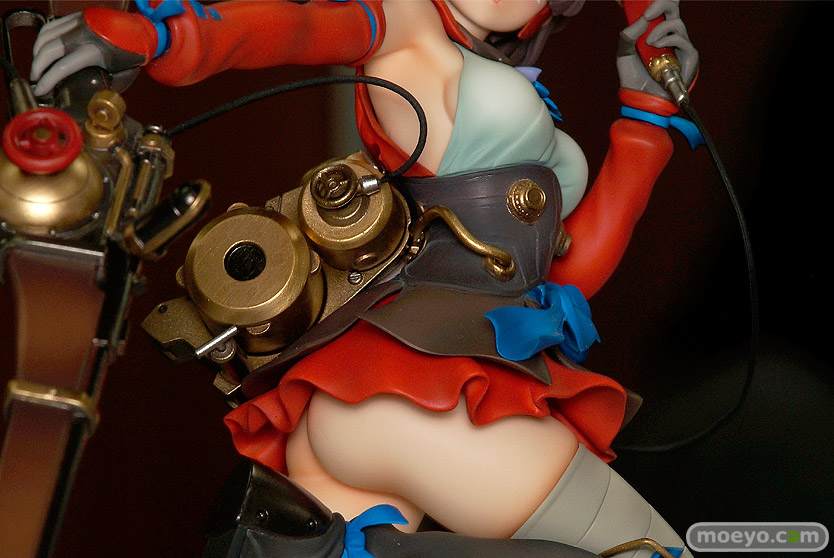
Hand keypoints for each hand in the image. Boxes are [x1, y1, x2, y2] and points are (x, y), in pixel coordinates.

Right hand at [30, 10, 150, 95]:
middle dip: (37, 67)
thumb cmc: (133, 55)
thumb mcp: (122, 76)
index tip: (41, 90)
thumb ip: (106, 88)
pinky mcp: (76, 17)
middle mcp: (83, 35)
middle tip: (36, 80)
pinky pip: (51, 26)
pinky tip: (42, 50)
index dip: (48, 80)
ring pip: (45, 36)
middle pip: (48, 50)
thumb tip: (92, 102)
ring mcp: (78, 23)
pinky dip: (42, 39)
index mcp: (95, 51)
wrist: (141, 32)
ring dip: (37, 53)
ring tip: (38, 67)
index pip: (63, 67)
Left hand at [616, 0, 697, 101]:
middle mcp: (670, 35)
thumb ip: (627, 36)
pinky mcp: (689, 56)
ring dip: (660, 30)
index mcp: (656, 31)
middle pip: (674, 7)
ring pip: (677, 23)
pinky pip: (681, 39)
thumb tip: (643, 19)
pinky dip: (668, 39)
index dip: (660, 1)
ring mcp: (681, 45)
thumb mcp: (623, 54)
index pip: (664, 7)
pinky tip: (656, 46)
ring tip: (648, 43)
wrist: (641, 98)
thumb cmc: (633, 78)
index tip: (646, 5)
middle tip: (647, 13)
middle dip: (662, 3)